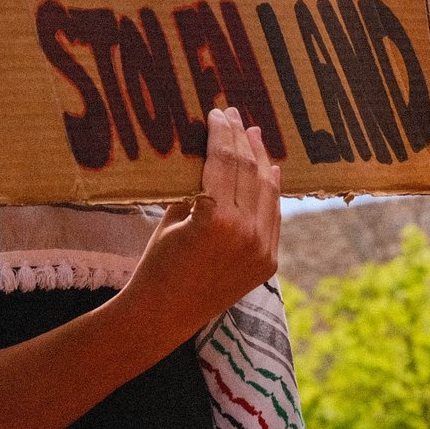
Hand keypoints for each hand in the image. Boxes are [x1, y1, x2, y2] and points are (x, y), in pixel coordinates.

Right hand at [121, 108, 281, 338]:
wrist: (164, 316)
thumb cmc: (157, 263)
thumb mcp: (171, 217)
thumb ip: (195, 185)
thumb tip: (210, 151)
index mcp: (215, 218)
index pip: (224, 161)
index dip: (222, 133)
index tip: (219, 112)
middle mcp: (245, 233)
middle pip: (249, 171)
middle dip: (242, 139)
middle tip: (237, 116)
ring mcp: (261, 250)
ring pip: (268, 192)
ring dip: (262, 161)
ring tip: (255, 135)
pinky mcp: (268, 263)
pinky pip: (272, 218)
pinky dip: (271, 193)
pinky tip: (270, 171)